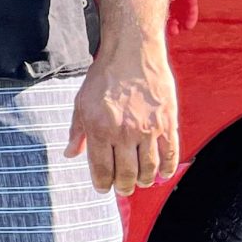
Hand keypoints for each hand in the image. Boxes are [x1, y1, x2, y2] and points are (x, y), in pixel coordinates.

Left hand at [66, 39, 179, 194]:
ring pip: (148, 169)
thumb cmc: (104, 76)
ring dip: (143, 180)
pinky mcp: (167, 123)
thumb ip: (77, 131)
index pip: (101, 169)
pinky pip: (170, 154)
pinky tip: (161, 175)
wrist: (132, 52)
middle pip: (125, 174)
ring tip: (139, 181)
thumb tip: (70, 154)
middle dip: (123, 187)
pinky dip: (167, 169)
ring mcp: (148, 129)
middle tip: (122, 189)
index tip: (103, 188)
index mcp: (99, 128)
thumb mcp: (81, 102)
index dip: (102, 184)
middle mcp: (123, 132)